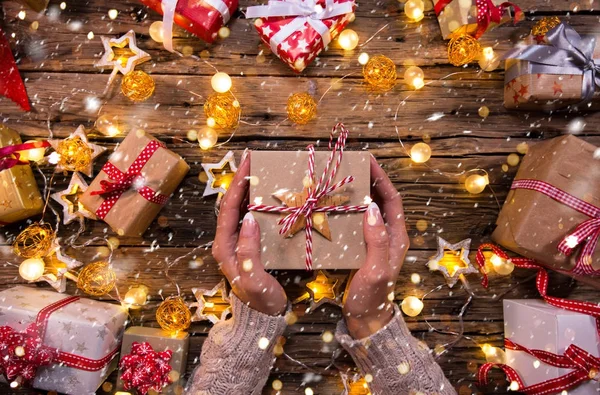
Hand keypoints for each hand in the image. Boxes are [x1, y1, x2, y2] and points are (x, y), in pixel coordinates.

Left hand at [213, 152, 287, 315]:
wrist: (262, 317)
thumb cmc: (259, 299)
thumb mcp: (255, 277)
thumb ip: (249, 250)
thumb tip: (249, 218)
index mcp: (224, 247)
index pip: (228, 208)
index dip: (238, 184)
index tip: (248, 164)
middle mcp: (227, 241)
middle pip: (231, 204)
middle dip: (241, 180)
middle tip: (254, 160)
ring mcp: (236, 242)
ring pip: (240, 209)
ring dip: (248, 189)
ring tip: (260, 171)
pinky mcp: (247, 244)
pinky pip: (249, 217)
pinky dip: (256, 202)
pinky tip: (267, 195)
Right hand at [343, 155, 408, 338]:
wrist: (366, 320)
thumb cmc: (372, 297)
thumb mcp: (376, 269)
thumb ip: (377, 240)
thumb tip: (371, 208)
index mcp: (396, 237)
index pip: (392, 199)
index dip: (382, 178)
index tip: (368, 161)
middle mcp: (387, 236)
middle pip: (380, 200)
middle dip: (368, 181)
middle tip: (349, 167)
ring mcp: (373, 242)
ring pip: (367, 210)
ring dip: (356, 194)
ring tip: (339, 181)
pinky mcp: (360, 248)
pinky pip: (355, 223)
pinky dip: (346, 211)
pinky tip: (331, 208)